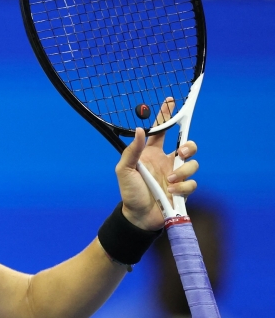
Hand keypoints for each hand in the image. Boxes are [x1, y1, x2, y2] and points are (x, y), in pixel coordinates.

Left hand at [115, 98, 197, 229]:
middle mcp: (165, 162)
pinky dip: (183, 187)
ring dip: (183, 171)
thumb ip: (131, 151)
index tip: (170, 101)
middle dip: (190, 146)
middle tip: (182, 152)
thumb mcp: (124, 170)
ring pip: (193, 164)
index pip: (161, 131)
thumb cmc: (129, 192)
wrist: (138, 217)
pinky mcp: (183, 190)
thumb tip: (140, 130)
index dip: (166, 116)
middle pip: (187, 145)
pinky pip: (192, 183)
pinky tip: (171, 192)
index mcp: (150, 153)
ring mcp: (176, 175)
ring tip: (169, 181)